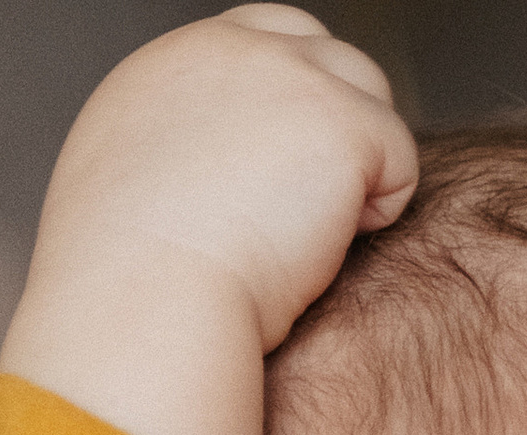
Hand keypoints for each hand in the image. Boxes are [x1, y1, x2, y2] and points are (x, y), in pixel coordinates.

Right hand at [0, 11, 418, 434]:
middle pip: (328, 58)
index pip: (265, 39)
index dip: (296, 105)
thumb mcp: (127, 196)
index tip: (289, 174)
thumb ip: (175, 161)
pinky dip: (380, 210)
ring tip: (309, 238)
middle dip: (337, 130)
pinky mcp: (343, 121)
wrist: (148, 302)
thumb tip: (201, 187)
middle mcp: (234, 50)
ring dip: (359, 170)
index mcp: (177, 64)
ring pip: (371, 100)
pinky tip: (326, 249)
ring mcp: (292, 76)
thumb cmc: (134, 287)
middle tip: (310, 215)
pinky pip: (399, 156)